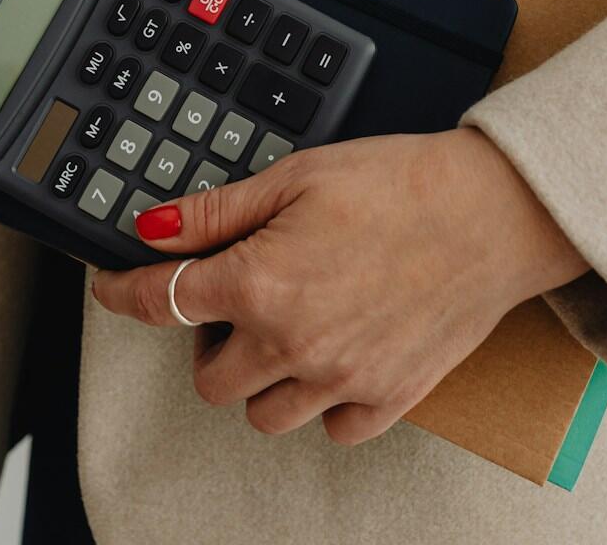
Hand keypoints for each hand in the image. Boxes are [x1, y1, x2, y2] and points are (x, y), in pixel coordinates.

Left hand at [91, 128, 588, 444]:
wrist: (493, 211)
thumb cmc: (402, 184)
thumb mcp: (295, 177)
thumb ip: (217, 213)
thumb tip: (151, 230)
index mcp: (259, 284)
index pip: (161, 304)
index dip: (123, 293)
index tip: (112, 287)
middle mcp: (292, 345)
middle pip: (209, 377)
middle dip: (206, 340)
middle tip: (233, 301)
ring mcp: (341, 379)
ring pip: (263, 415)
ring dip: (259, 378)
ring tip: (285, 330)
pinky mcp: (389, 397)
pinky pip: (331, 428)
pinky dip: (322, 403)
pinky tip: (333, 357)